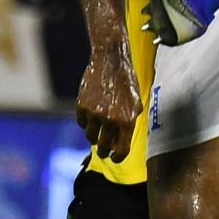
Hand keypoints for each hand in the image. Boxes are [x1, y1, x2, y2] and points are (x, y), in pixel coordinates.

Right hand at [75, 45, 140, 162]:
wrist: (111, 61)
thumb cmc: (127, 82)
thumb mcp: (136, 103)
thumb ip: (130, 122)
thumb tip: (122, 140)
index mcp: (127, 120)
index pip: (121, 150)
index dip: (117, 157)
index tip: (115, 158)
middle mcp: (110, 119)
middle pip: (102, 147)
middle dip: (103, 151)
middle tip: (103, 150)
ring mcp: (94, 113)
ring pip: (90, 136)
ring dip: (93, 137)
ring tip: (97, 131)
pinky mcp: (82, 105)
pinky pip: (81, 122)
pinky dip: (85, 122)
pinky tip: (91, 116)